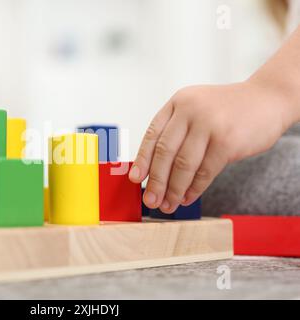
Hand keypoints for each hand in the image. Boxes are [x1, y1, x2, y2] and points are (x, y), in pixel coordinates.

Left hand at [129, 81, 292, 213]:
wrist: (267, 99)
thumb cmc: (227, 110)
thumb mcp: (196, 109)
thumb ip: (176, 131)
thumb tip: (153, 168)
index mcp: (178, 103)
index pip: (152, 135)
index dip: (142, 160)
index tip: (135, 179)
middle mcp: (190, 110)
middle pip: (165, 152)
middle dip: (156, 181)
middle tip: (150, 199)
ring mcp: (210, 125)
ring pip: (184, 165)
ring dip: (174, 189)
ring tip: (168, 204)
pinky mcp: (227, 142)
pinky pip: (205, 172)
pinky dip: (194, 188)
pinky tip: (188, 198)